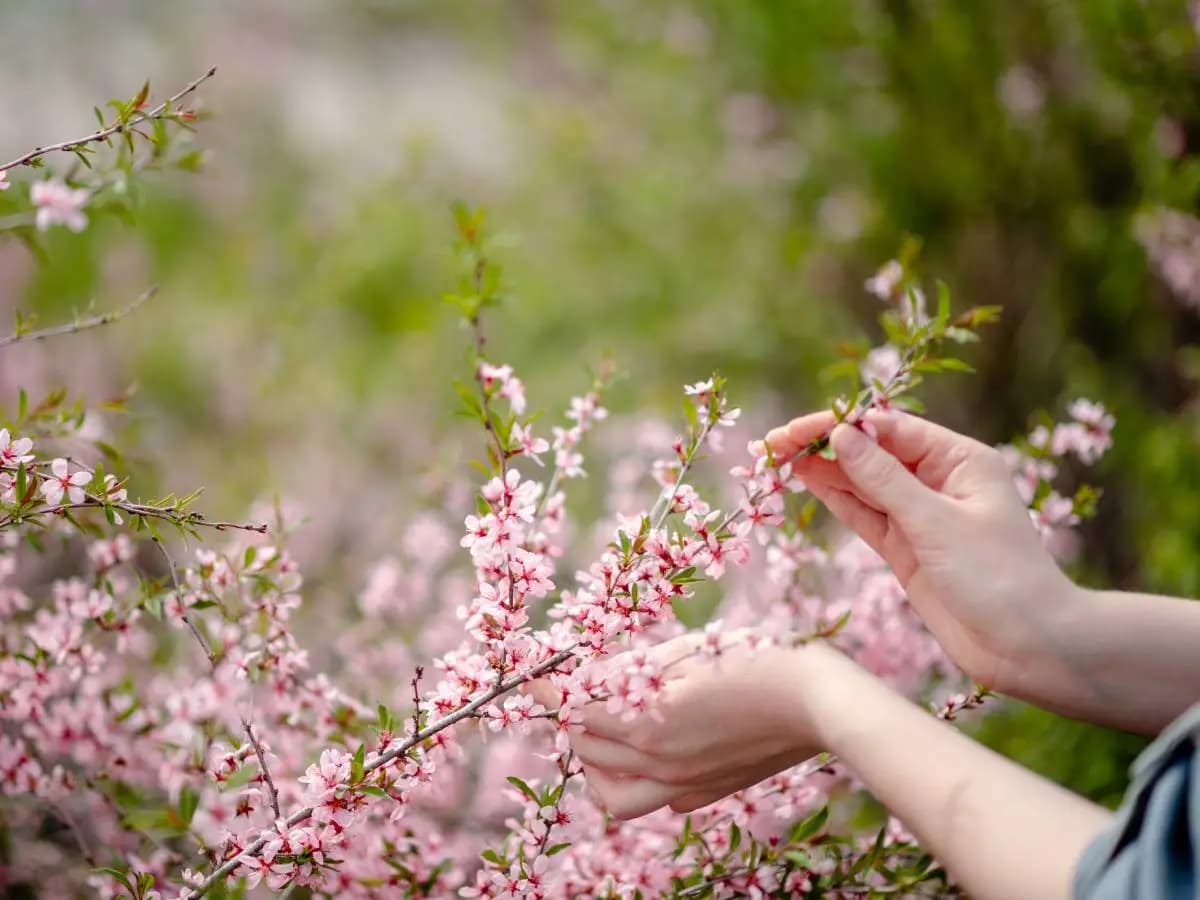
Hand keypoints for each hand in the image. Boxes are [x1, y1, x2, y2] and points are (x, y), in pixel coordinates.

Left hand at [529, 631, 834, 819]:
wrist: (821, 703)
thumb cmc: (758, 660)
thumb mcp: (690, 651)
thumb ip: (638, 669)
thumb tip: (602, 678)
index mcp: (647, 723)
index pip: (575, 710)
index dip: (550, 689)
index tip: (536, 674)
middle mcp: (658, 763)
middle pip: (586, 749)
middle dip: (572, 717)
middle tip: (577, 688)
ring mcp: (684, 785)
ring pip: (613, 794)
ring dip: (596, 763)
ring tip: (606, 730)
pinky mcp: (708, 793)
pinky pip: (654, 800)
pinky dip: (636, 777)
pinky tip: (651, 747)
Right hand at [764, 409, 1079, 692]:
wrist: (1027, 647)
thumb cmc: (998, 578)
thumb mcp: (937, 523)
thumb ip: (884, 479)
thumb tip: (841, 435)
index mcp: (959, 459)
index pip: (889, 428)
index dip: (840, 425)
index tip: (798, 429)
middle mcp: (939, 480)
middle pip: (870, 451)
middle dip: (823, 444)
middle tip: (773, 442)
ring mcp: (919, 515)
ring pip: (861, 482)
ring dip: (822, 469)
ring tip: (775, 456)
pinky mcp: (906, 548)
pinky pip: (864, 513)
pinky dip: (835, 497)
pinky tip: (805, 478)